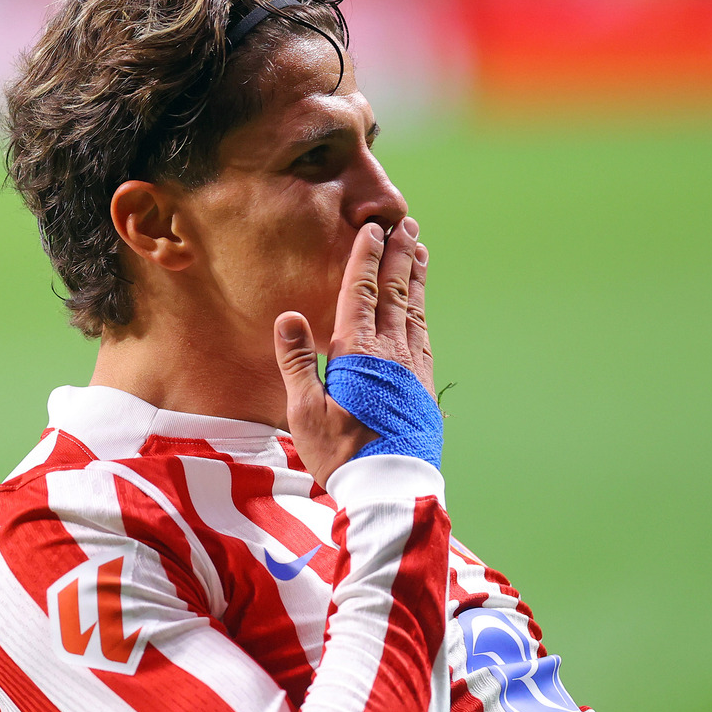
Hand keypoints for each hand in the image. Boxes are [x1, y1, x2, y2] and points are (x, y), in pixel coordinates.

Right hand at [274, 217, 432, 486]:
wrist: (390, 486)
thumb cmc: (341, 453)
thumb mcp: (305, 411)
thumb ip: (298, 362)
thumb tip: (288, 316)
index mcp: (358, 352)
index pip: (362, 293)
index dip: (367, 258)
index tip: (374, 229)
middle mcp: (390, 352)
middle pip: (396, 292)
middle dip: (400, 256)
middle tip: (407, 225)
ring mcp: (412, 368)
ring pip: (414, 311)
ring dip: (416, 278)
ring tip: (421, 252)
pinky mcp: (423, 386)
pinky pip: (423, 336)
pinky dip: (421, 312)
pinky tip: (419, 309)